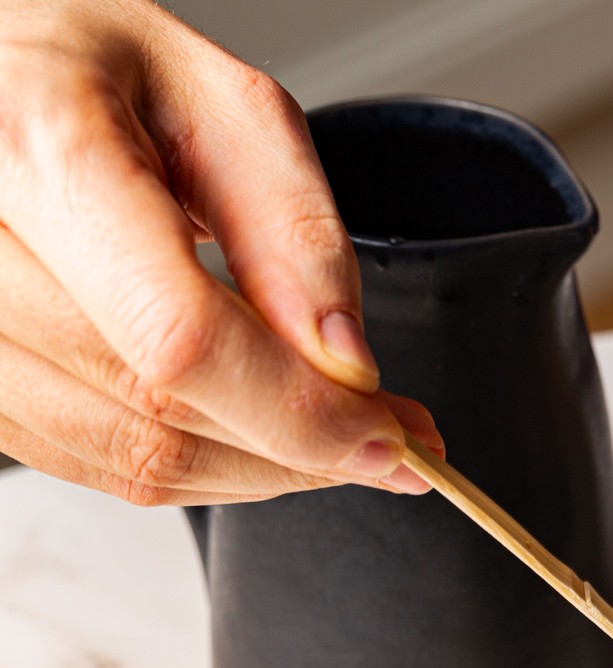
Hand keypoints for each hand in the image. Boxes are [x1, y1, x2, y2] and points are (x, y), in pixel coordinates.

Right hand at [0, 0, 441, 503]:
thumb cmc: (95, 71)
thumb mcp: (226, 108)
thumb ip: (295, 233)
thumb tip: (347, 365)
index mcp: (41, 149)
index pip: (180, 338)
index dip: (299, 412)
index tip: (388, 436)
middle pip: (158, 410)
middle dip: (301, 447)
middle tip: (388, 435)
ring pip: (127, 456)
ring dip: (254, 468)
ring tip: (327, 430)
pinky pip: (89, 460)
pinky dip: (192, 464)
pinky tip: (249, 429)